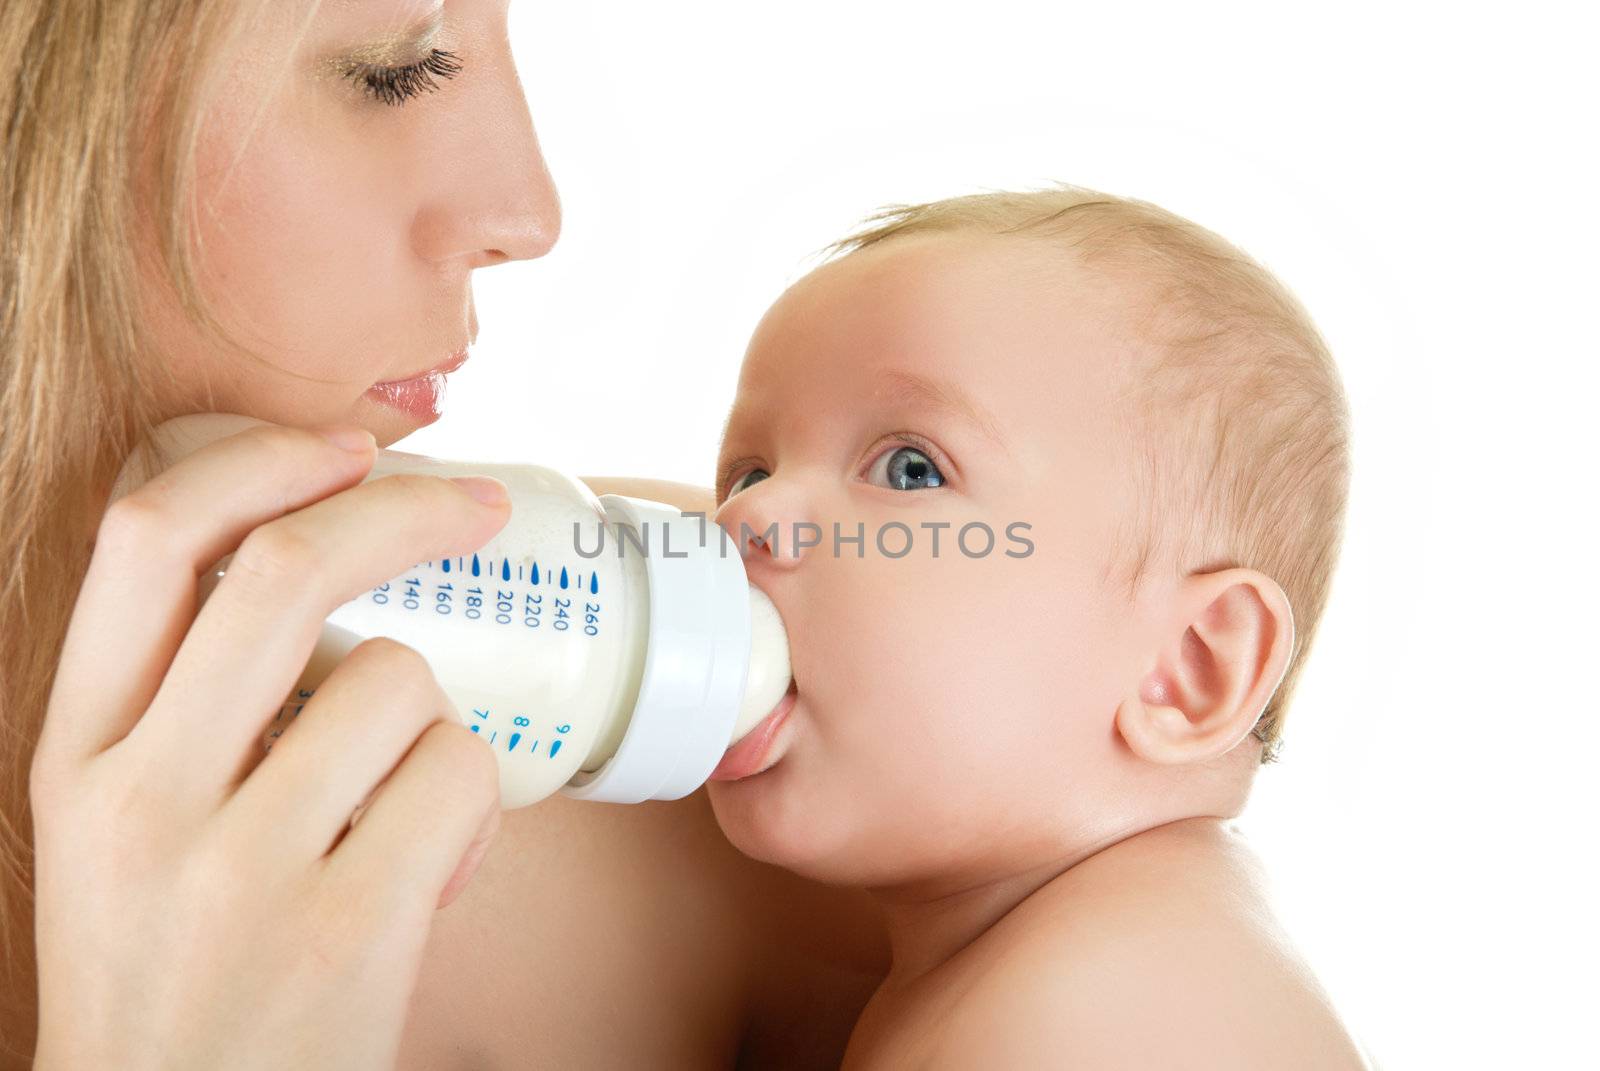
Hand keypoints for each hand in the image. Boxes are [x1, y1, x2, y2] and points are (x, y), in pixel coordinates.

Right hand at [29, 421, 510, 1069]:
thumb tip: (339, 583)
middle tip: (480, 507)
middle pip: (284, 569)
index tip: (348, 447)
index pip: (144, 543)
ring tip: (400, 804)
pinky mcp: (346, 926)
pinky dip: (471, 802)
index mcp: (77, 757)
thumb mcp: (128, 832)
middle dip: (406, 510)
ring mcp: (239, 866)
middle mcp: (140, 798)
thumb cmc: (178, 975)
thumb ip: (192, 713)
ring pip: (398, 679)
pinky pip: (456, 778)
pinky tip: (429, 868)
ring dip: (434, 718)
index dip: (259, 462)